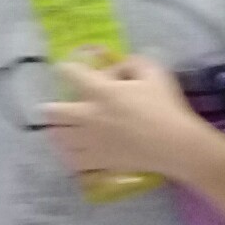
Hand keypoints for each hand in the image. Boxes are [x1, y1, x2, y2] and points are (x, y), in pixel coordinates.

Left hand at [39, 57, 196, 177]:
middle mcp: (88, 116)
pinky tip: (74, 153)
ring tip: (60, 132)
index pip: (70, 74)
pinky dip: (71, 156)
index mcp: (100, 91)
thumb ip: (132, 63)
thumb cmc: (165, 106)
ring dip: (58, 133)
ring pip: (59, 138)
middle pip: (53, 113)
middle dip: (50, 109)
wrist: (174, 145)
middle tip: (52, 110)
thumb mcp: (154, 72)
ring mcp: (91, 142)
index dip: (66, 68)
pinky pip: (74, 161)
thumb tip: (119, 65)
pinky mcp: (99, 161)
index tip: (67, 69)